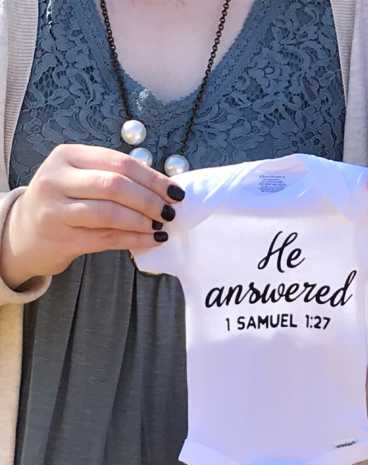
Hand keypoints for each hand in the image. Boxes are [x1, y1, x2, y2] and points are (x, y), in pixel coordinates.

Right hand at [0, 144, 183, 289]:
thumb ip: (116, 176)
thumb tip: (166, 188)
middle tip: (170, 212)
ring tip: (161, 226)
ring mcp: (55, 209)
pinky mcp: (61, 238)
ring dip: (143, 221)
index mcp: (67, 156)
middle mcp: (57, 179)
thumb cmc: (65, 201)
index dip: (153, 178)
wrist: (25, 232)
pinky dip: (135, 239)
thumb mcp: (82, 178)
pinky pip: (107, 238)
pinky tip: (153, 240)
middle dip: (150, 200)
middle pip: (115, 185)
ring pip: (110, 213)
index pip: (119, 162)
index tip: (176, 192)